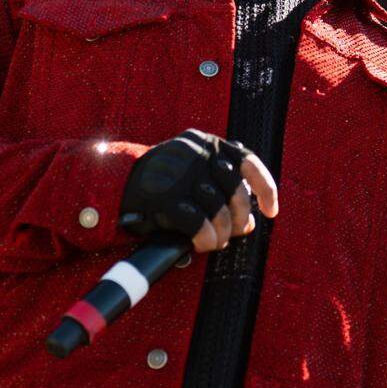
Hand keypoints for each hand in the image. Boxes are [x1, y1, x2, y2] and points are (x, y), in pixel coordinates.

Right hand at [118, 129, 278, 252]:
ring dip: (222, 234)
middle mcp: (197, 153)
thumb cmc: (162, 183)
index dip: (265, 188)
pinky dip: (205, 239)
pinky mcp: (166, 197)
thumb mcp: (192, 175)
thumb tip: (250, 223)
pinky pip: (198, 224)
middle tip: (236, 233)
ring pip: (218, 211)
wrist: (116, 184)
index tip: (271, 211)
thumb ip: (221, 191)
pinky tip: (203, 244)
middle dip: (240, 218)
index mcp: (207, 143)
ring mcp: (181, 173)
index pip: (247, 162)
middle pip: (235, 191)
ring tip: (216, 242)